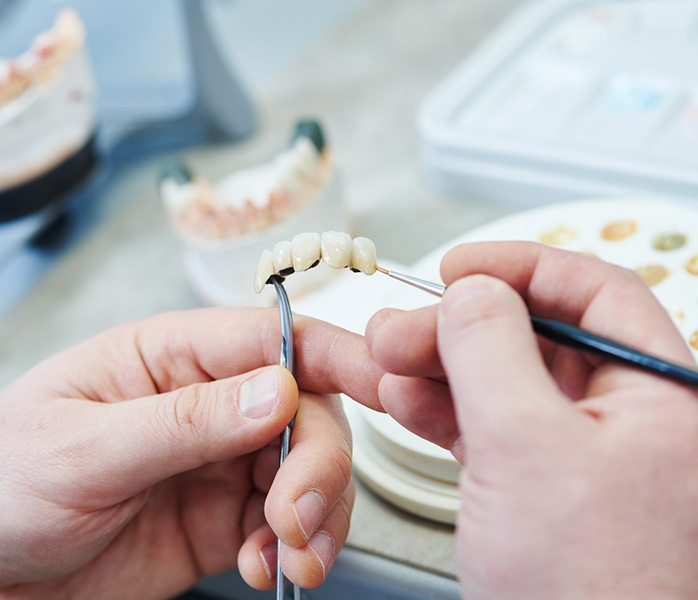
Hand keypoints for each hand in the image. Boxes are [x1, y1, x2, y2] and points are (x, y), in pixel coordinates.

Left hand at [0, 308, 381, 598]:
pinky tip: (268, 566)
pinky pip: (287, 522)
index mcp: (175, 355)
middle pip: (309, 410)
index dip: (339, 354)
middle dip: (320, 464)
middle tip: (298, 516)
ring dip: (318, 513)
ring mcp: (224, 459)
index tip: (384, 384)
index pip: (275, 338)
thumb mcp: (84, 447)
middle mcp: (211, 400)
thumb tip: (277, 393)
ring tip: (291, 555)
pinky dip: (293, 548)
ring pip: (310, 469)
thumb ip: (184, 420)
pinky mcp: (228, 515)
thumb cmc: (7, 481)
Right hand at [366, 242, 697, 598]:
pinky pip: (490, 425)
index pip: (593, 293)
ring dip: (440, 366)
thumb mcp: (527, 448)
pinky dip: (443, 408)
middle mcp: (627, 419)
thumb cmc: (589, 593)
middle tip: (399, 326)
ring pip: (505, 380)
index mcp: (661, 395)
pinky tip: (405, 400)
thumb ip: (492, 352)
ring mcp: (580, 454)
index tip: (458, 267)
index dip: (520, 268)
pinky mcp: (541, 487)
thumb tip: (471, 292)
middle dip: (459, 325)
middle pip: (536, 336)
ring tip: (387, 363)